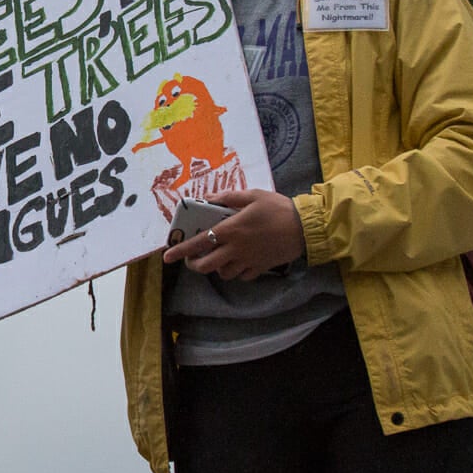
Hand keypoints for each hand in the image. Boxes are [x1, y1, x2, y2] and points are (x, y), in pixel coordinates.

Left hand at [162, 189, 303, 281]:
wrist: (306, 226)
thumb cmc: (278, 207)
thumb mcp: (252, 195)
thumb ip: (228, 197)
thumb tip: (209, 198)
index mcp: (231, 230)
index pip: (198, 242)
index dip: (180, 250)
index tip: (167, 257)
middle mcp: (236, 249)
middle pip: (207, 266)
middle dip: (195, 265)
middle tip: (194, 259)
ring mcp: (248, 261)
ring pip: (223, 274)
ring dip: (216, 268)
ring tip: (217, 258)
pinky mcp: (261, 268)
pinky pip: (242, 276)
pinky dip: (236, 272)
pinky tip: (238, 262)